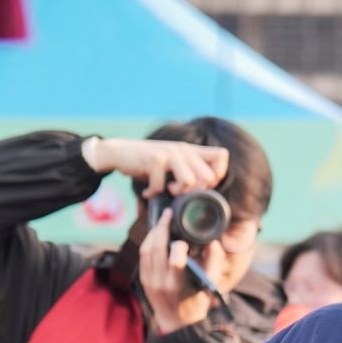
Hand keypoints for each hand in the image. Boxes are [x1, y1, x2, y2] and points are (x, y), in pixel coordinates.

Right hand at [89, 138, 229, 199]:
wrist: (119, 152)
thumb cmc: (148, 163)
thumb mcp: (173, 163)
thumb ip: (190, 170)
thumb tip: (207, 193)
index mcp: (191, 150)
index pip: (222, 155)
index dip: (218, 174)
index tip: (203, 184)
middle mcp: (183, 149)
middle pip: (209, 176)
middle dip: (195, 192)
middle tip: (180, 192)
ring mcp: (170, 153)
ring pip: (190, 181)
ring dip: (176, 192)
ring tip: (166, 190)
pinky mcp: (155, 159)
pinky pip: (162, 185)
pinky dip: (153, 193)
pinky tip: (147, 192)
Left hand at [140, 209, 229, 333]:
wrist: (177, 323)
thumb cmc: (196, 303)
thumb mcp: (209, 286)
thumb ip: (213, 264)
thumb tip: (212, 243)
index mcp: (177, 285)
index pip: (175, 261)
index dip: (180, 246)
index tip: (186, 238)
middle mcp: (160, 282)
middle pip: (156, 249)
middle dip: (161, 227)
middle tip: (168, 213)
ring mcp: (149, 281)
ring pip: (146, 250)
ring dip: (153, 232)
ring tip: (161, 221)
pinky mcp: (143, 280)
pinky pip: (142, 256)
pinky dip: (148, 242)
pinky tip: (156, 234)